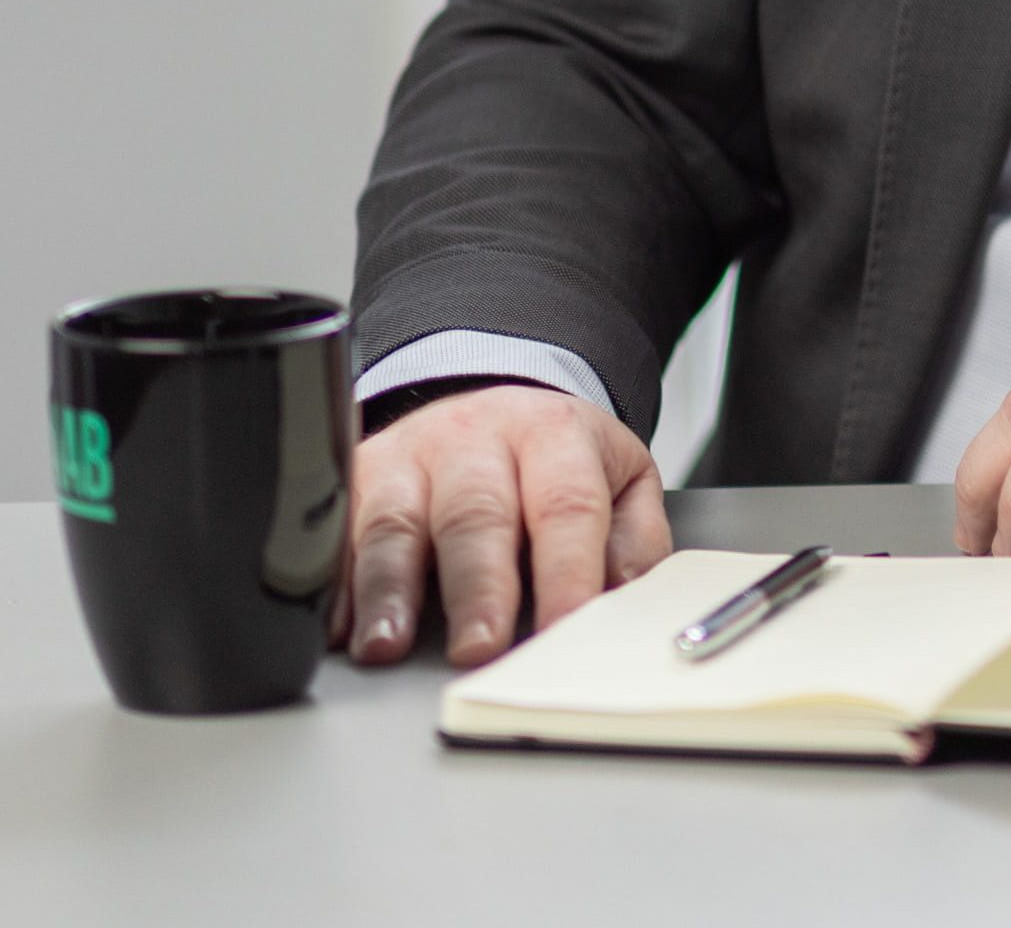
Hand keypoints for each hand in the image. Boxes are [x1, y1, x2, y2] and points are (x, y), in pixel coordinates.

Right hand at [336, 384, 668, 668]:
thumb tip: (625, 593)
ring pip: (396, 521)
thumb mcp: (619, 476)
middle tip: (479, 647)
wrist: (492, 403)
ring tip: (388, 645)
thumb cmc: (556, 459)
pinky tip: (340, 629)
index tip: (565, 626)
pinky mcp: (359, 477)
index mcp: (553, 435)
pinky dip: (337, 585)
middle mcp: (478, 439)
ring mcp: (411, 456)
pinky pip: (338, 531)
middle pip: (477, 513)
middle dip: (477, 586)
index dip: (567, 570)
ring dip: (389, 589)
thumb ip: (633, 536)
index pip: (567, 504)